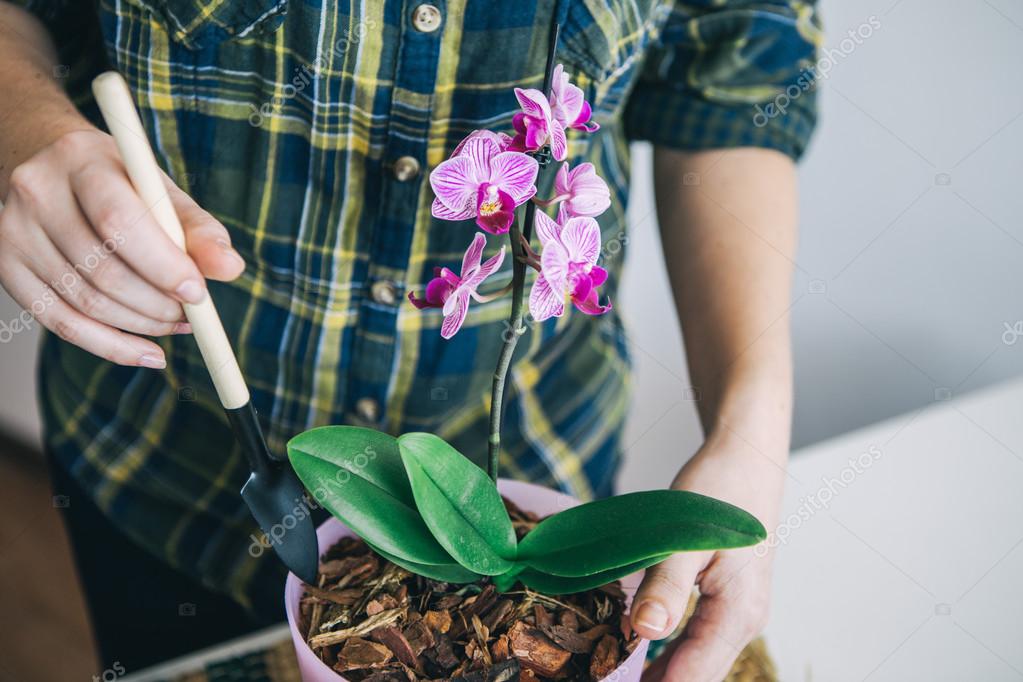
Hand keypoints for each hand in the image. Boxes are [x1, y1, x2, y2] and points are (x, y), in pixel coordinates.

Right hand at [0, 128, 244, 366]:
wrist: (51, 166)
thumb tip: (230, 268)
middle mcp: (37, 193)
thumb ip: (199, 229)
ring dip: (141, 326)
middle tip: (190, 314)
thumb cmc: (120, 182)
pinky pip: (60, 323)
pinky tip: (147, 354)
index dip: (163, 265)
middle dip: (156, 304)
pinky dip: (111, 346)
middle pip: (102, 270)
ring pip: (85, 302)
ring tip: (175, 324)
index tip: (197, 293)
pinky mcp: (6, 267)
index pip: (119, 221)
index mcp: (81, 162)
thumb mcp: (162, 192)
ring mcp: (14, 232)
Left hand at [633, 431, 784, 681]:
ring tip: (613, 668)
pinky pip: (698, 641)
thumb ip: (667, 584)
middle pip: (697, 675)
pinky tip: (636, 648)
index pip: (694, 676)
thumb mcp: (687, 535)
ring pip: (697, 661)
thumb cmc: (720, 489)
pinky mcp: (728, 602)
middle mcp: (744, 622)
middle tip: (604, 675)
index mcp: (738, 613)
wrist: (747, 458)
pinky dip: (668, 653)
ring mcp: (738, 613)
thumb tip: (644, 631)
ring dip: (660, 672)